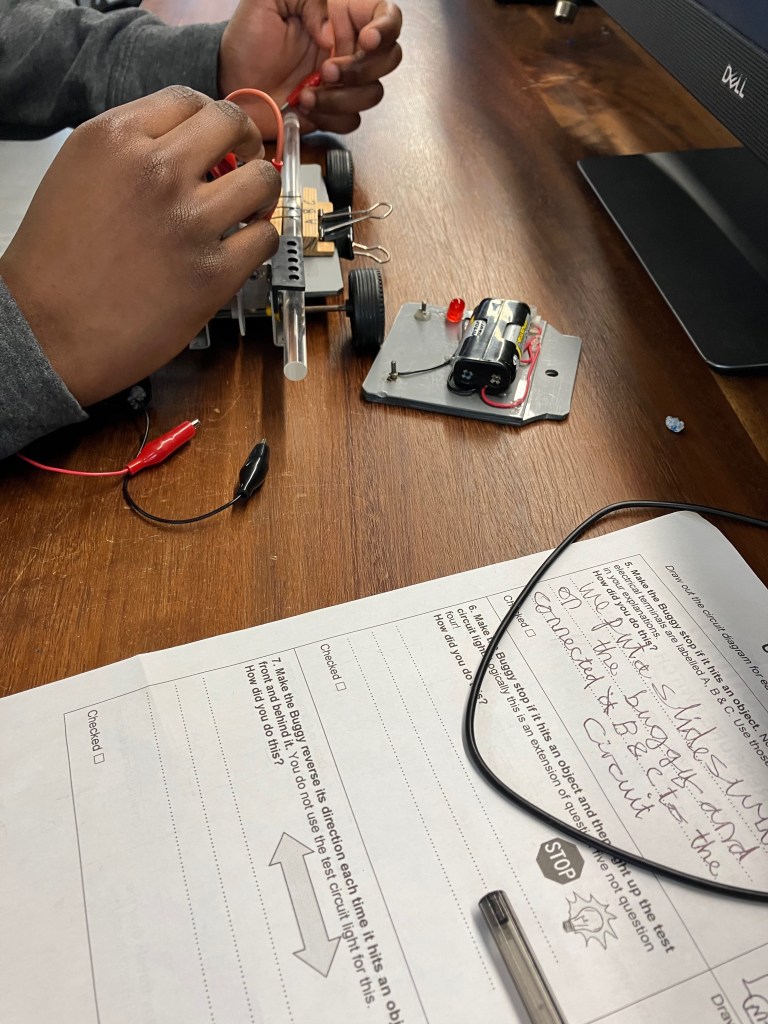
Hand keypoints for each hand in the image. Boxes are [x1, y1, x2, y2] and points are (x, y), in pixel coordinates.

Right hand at [0, 86, 280, 408]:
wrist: (47, 329)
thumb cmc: (57, 262)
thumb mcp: (79, 173)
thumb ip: (132, 149)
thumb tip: (187, 146)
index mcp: (116, 139)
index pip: (189, 99)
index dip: (214, 117)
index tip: (222, 136)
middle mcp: (156, 172)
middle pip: (234, 125)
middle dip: (248, 141)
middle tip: (247, 161)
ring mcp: (190, 222)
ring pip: (262, 180)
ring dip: (263, 192)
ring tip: (249, 208)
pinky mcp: (213, 273)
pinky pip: (265, 238)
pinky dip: (261, 239)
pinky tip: (244, 246)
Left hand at [219, 0, 401, 135]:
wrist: (232, 82)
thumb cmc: (248, 40)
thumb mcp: (268, 1)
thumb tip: (330, 32)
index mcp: (340, 15)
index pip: (384, 15)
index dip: (385, 27)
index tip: (366, 39)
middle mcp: (348, 48)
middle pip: (389, 58)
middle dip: (361, 69)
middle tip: (326, 70)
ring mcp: (344, 83)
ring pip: (372, 94)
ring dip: (341, 98)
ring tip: (304, 93)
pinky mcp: (334, 111)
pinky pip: (351, 121)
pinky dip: (329, 117)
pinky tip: (303, 107)